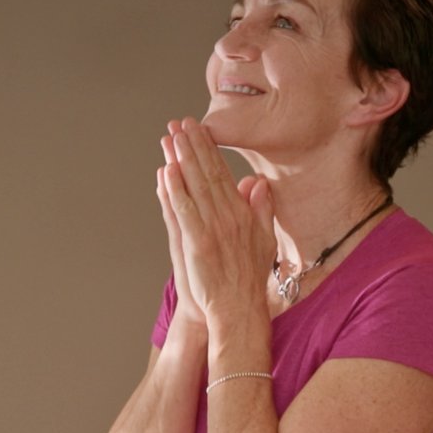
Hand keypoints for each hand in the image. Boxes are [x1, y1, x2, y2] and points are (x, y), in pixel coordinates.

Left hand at [157, 118, 272, 325]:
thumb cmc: (249, 279)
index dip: (210, 150)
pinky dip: (175, 191)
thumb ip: (262, 209)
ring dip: (182, 160)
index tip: (199, 130)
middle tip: (182, 123)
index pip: (223, 174)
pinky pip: (184, 211)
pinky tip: (166, 172)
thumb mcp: (265, 240)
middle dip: (194, 145)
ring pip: (195, 187)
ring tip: (171, 137)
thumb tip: (257, 182)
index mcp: (243, 214)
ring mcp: (212, 229)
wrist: (239, 309)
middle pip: (208, 174)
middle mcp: (229, 217)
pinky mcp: (198, 244)